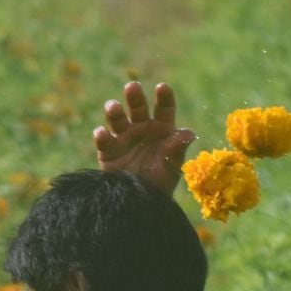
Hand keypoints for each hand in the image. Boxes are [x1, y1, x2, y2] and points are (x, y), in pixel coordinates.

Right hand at [93, 81, 195, 196]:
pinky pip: (104, 140)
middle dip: (135, 97)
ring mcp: (123, 138)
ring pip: (118, 119)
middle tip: (132, 86)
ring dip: (115, 112)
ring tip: (113, 107)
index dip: (164, 97)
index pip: (164, 108)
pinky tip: (102, 133)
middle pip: (138, 108)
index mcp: (161, 129)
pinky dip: (101, 136)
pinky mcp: (107, 151)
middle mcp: (141, 129)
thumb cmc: (160, 182)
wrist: (141, 203)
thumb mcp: (172, 166)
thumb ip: (177, 149)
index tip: (163, 87)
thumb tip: (189, 134)